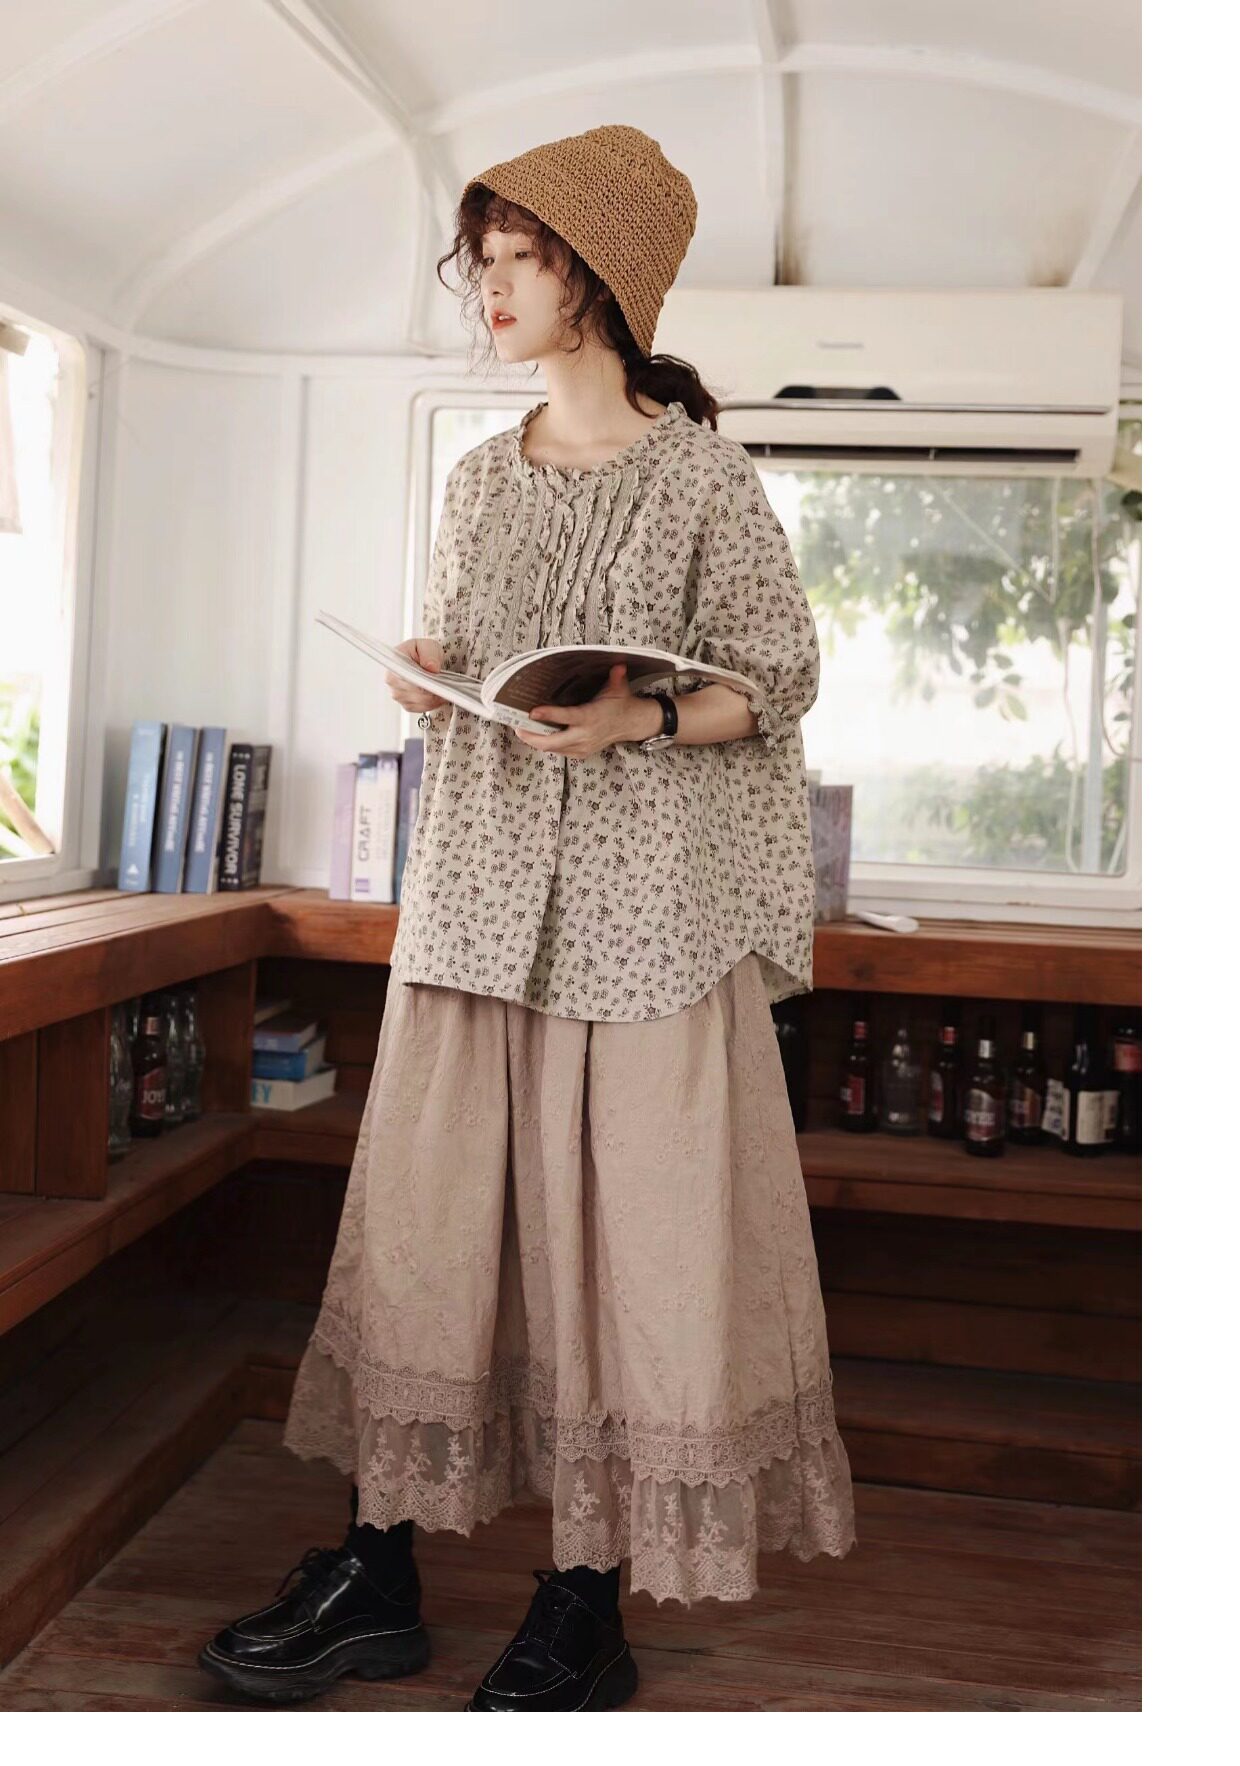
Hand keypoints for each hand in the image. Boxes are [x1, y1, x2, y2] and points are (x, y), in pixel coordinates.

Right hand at [385, 637, 447, 713]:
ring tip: (444, 690)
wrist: (420, 658)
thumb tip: (431, 667)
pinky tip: (438, 696)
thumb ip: (429, 654)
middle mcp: (392, 682)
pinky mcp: (406, 704)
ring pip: (420, 703)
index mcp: (394, 665)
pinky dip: (432, 704)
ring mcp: (398, 694)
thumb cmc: (421, 651)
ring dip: (434, 698)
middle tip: (445, 687)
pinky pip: (421, 708)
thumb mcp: (427, 645)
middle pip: (415, 693)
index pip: (408, 679)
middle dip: (432, 691)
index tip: (435, 684)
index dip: (423, 684)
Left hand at [514, 663, 655, 756]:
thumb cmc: (621, 703)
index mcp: (591, 717)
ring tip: (521, 730)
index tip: (532, 711)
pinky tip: (535, 735)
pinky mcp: (580, 753)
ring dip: (535, 741)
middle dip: (532, 736)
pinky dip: (546, 744)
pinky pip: (558, 751)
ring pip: (552, 748)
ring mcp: (582, 747)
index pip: (566, 717)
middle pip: (552, 742)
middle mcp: (585, 735)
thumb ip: (616, 676)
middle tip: (517, 727)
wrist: (633, 724)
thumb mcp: (619, 687)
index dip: (548, 715)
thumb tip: (618, 663)